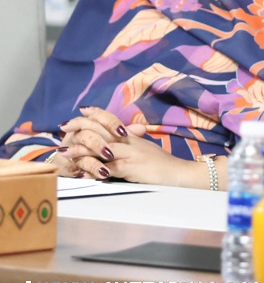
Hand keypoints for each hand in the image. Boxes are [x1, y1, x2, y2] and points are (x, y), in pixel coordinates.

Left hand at [60, 107, 201, 186]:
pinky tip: (80, 172)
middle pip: (103, 129)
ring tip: (65, 151)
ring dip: (81, 150)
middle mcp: (130, 142)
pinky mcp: (131, 169)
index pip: (113, 120)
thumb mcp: (147, 149)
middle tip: (64, 126)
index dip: (97, 113)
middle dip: (82, 127)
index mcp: (133, 137)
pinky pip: (108, 168)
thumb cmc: (163, 164)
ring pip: (102, 147)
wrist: (179, 173)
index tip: (82, 109)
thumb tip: (126, 134)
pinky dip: (92, 170)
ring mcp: (131, 154)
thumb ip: (135, 141)